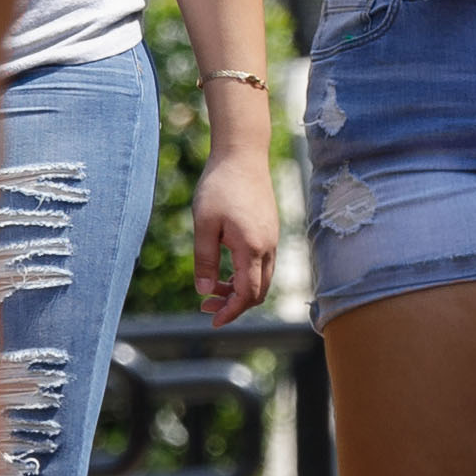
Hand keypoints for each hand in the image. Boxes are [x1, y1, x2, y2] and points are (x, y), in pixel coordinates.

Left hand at [188, 134, 277, 318]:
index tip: (212, 321)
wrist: (242, 153)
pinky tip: (225, 269)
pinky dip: (245, 275)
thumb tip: (205, 292)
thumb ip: (205, 261)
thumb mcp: (204, 225)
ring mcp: (271, 238)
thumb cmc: (220, 187)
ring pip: (262, 278)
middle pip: (258, 291)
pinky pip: (263, 264)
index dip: (230, 312)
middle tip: (206, 306)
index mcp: (252, 248)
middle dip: (234, 305)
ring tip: (212, 288)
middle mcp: (268, 247)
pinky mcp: (269, 229)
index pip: (247, 294)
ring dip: (239, 290)